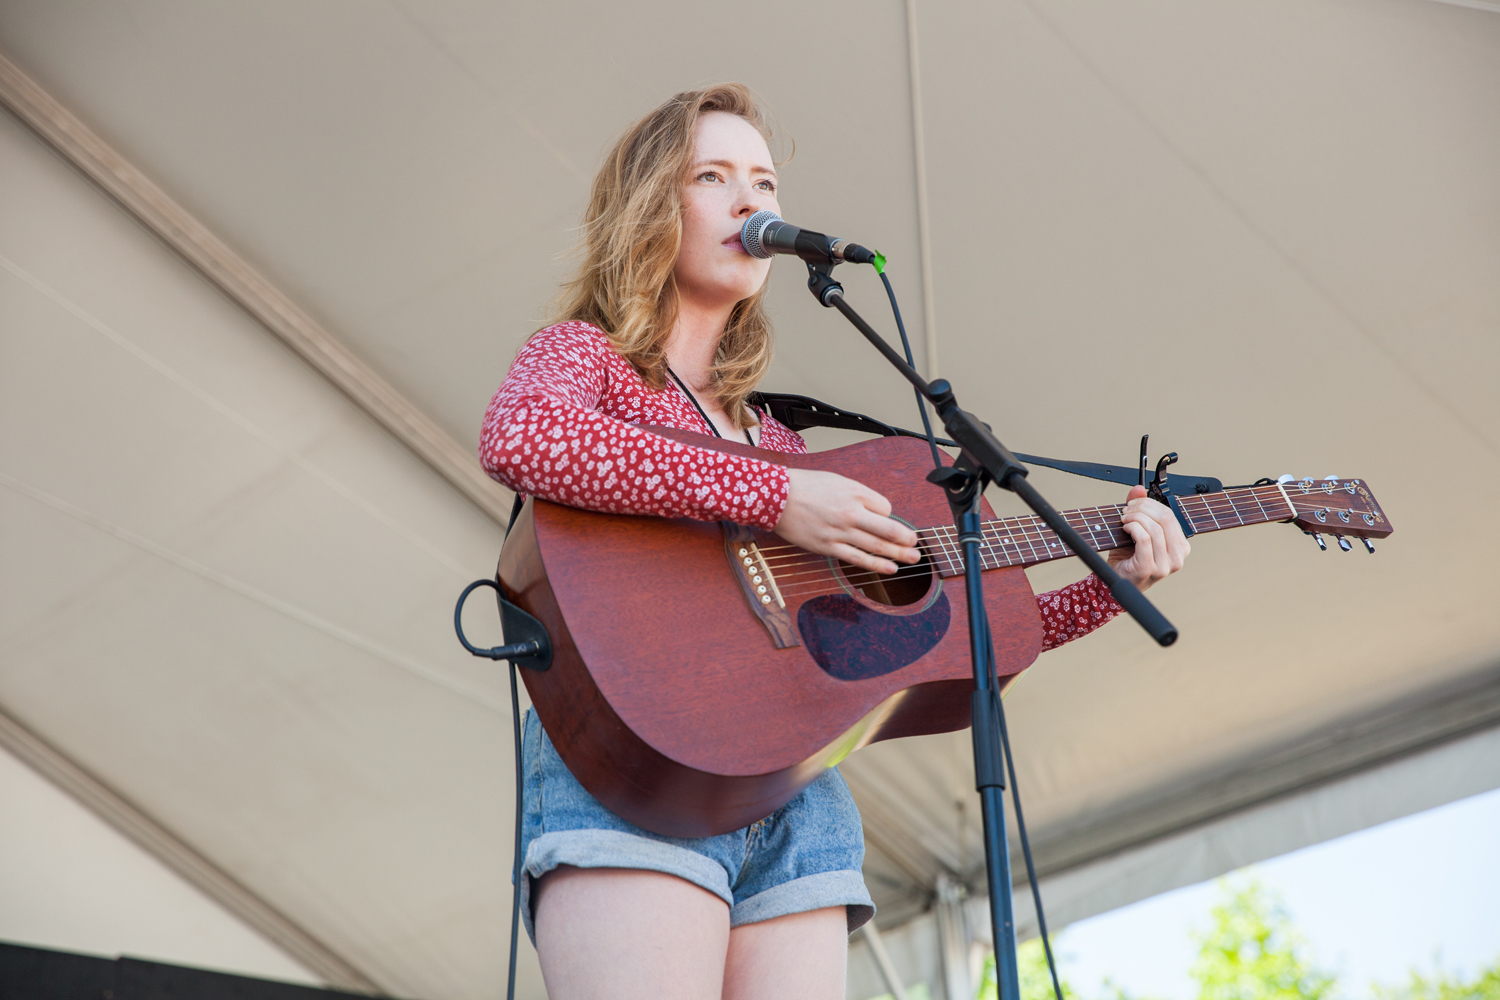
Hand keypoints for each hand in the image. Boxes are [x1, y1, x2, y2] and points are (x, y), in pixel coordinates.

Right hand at [774, 468, 920, 574]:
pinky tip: (890, 568)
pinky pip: (857, 558)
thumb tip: (878, 510)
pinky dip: (876, 565)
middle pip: (889, 529)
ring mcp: (840, 532)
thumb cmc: (805, 486)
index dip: (888, 515)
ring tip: (913, 559)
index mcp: (855, 493)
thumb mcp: (837, 480)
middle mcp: (851, 513)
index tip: (885, 520)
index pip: (885, 507)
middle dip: (906, 540)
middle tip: (917, 545)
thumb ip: (859, 494)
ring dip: (898, 555)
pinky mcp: (828, 547)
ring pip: (877, 547)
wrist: (775, 497)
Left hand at [1107, 485, 1190, 590]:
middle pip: (1164, 520)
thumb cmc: (1128, 558)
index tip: (1134, 503)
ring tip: (1124, 518)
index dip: (1151, 505)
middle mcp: (1177, 558)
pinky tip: (1125, 528)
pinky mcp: (1149, 568)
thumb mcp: (1136, 530)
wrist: (1115, 580)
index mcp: (1180, 548)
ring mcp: (1165, 566)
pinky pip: (1145, 539)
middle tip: (1127, 509)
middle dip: (1143, 508)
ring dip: (1135, 517)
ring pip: (1154, 529)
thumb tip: (1138, 489)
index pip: (1171, 517)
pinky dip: (1133, 528)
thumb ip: (1139, 510)